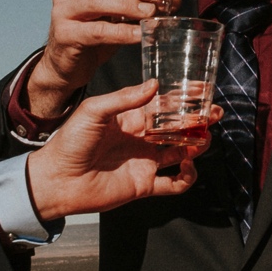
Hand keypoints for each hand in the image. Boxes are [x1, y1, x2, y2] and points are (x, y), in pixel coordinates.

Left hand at [25, 79, 218, 219]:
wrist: (57, 179)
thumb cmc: (70, 142)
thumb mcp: (94, 111)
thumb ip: (124, 98)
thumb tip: (154, 85)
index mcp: (129, 119)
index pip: (163, 105)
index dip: (183, 97)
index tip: (201, 88)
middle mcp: (140, 139)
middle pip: (177, 128)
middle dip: (197, 120)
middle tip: (214, 113)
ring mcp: (144, 162)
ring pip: (181, 152)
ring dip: (196, 145)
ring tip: (204, 137)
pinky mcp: (144, 185)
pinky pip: (174, 184)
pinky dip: (186, 177)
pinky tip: (187, 166)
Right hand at [27, 0, 169, 116]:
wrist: (69, 65)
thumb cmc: (94, 32)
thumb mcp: (115, 13)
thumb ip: (139, 2)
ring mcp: (62, 13)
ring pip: (97, 2)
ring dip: (127, 6)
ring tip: (149, 13)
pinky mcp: (65, 35)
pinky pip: (97, 31)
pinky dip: (122, 32)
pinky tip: (139, 35)